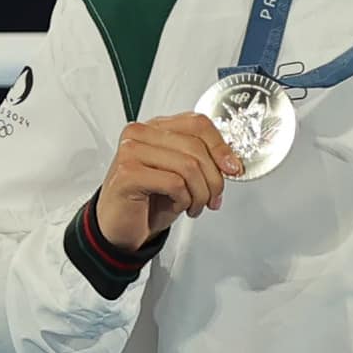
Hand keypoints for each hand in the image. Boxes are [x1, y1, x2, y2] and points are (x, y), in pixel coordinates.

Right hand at [96, 112, 241, 250]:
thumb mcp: (182, 175)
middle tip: (213, 198)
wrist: (120, 228)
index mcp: (157, 127)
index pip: (197, 123)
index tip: (233, 168)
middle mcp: (141, 133)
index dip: (221, 146)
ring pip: (188, 166)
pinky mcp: (127, 173)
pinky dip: (184, 200)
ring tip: (195, 206)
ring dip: (200, 193)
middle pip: (195, 147)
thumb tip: (231, 162)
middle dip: (214, 179)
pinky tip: (178, 206)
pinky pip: (174, 183)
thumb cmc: (149, 201)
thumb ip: (202, 160)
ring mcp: (131, 151)